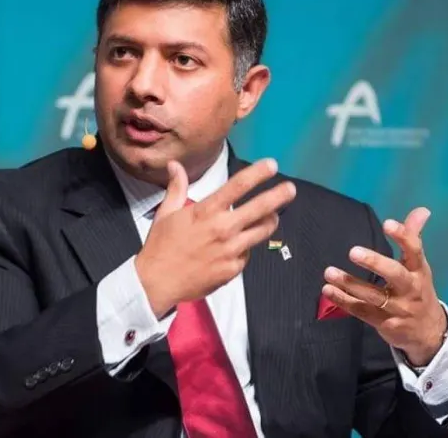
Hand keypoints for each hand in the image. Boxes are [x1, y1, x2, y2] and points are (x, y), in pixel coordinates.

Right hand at [136, 159, 296, 317]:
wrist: (157, 283)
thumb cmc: (161, 246)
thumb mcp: (166, 213)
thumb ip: (176, 187)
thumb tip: (175, 165)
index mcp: (206, 211)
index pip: (238, 186)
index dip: (258, 173)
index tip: (272, 165)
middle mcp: (222, 228)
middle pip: (260, 208)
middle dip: (279, 196)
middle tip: (290, 189)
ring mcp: (230, 250)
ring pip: (262, 231)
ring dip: (270, 221)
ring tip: (274, 215)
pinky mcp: (233, 269)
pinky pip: (247, 254)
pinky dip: (246, 247)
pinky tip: (239, 246)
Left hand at [322, 207, 447, 366]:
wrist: (427, 331)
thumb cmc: (418, 289)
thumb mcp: (418, 265)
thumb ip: (413, 237)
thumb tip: (422, 210)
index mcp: (419, 270)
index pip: (414, 250)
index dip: (403, 236)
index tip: (387, 223)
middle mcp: (411, 288)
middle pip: (394, 274)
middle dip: (374, 263)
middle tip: (353, 251)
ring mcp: (398, 308)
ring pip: (372, 295)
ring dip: (349, 283)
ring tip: (329, 272)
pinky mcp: (384, 323)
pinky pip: (361, 311)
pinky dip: (343, 301)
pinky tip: (327, 290)